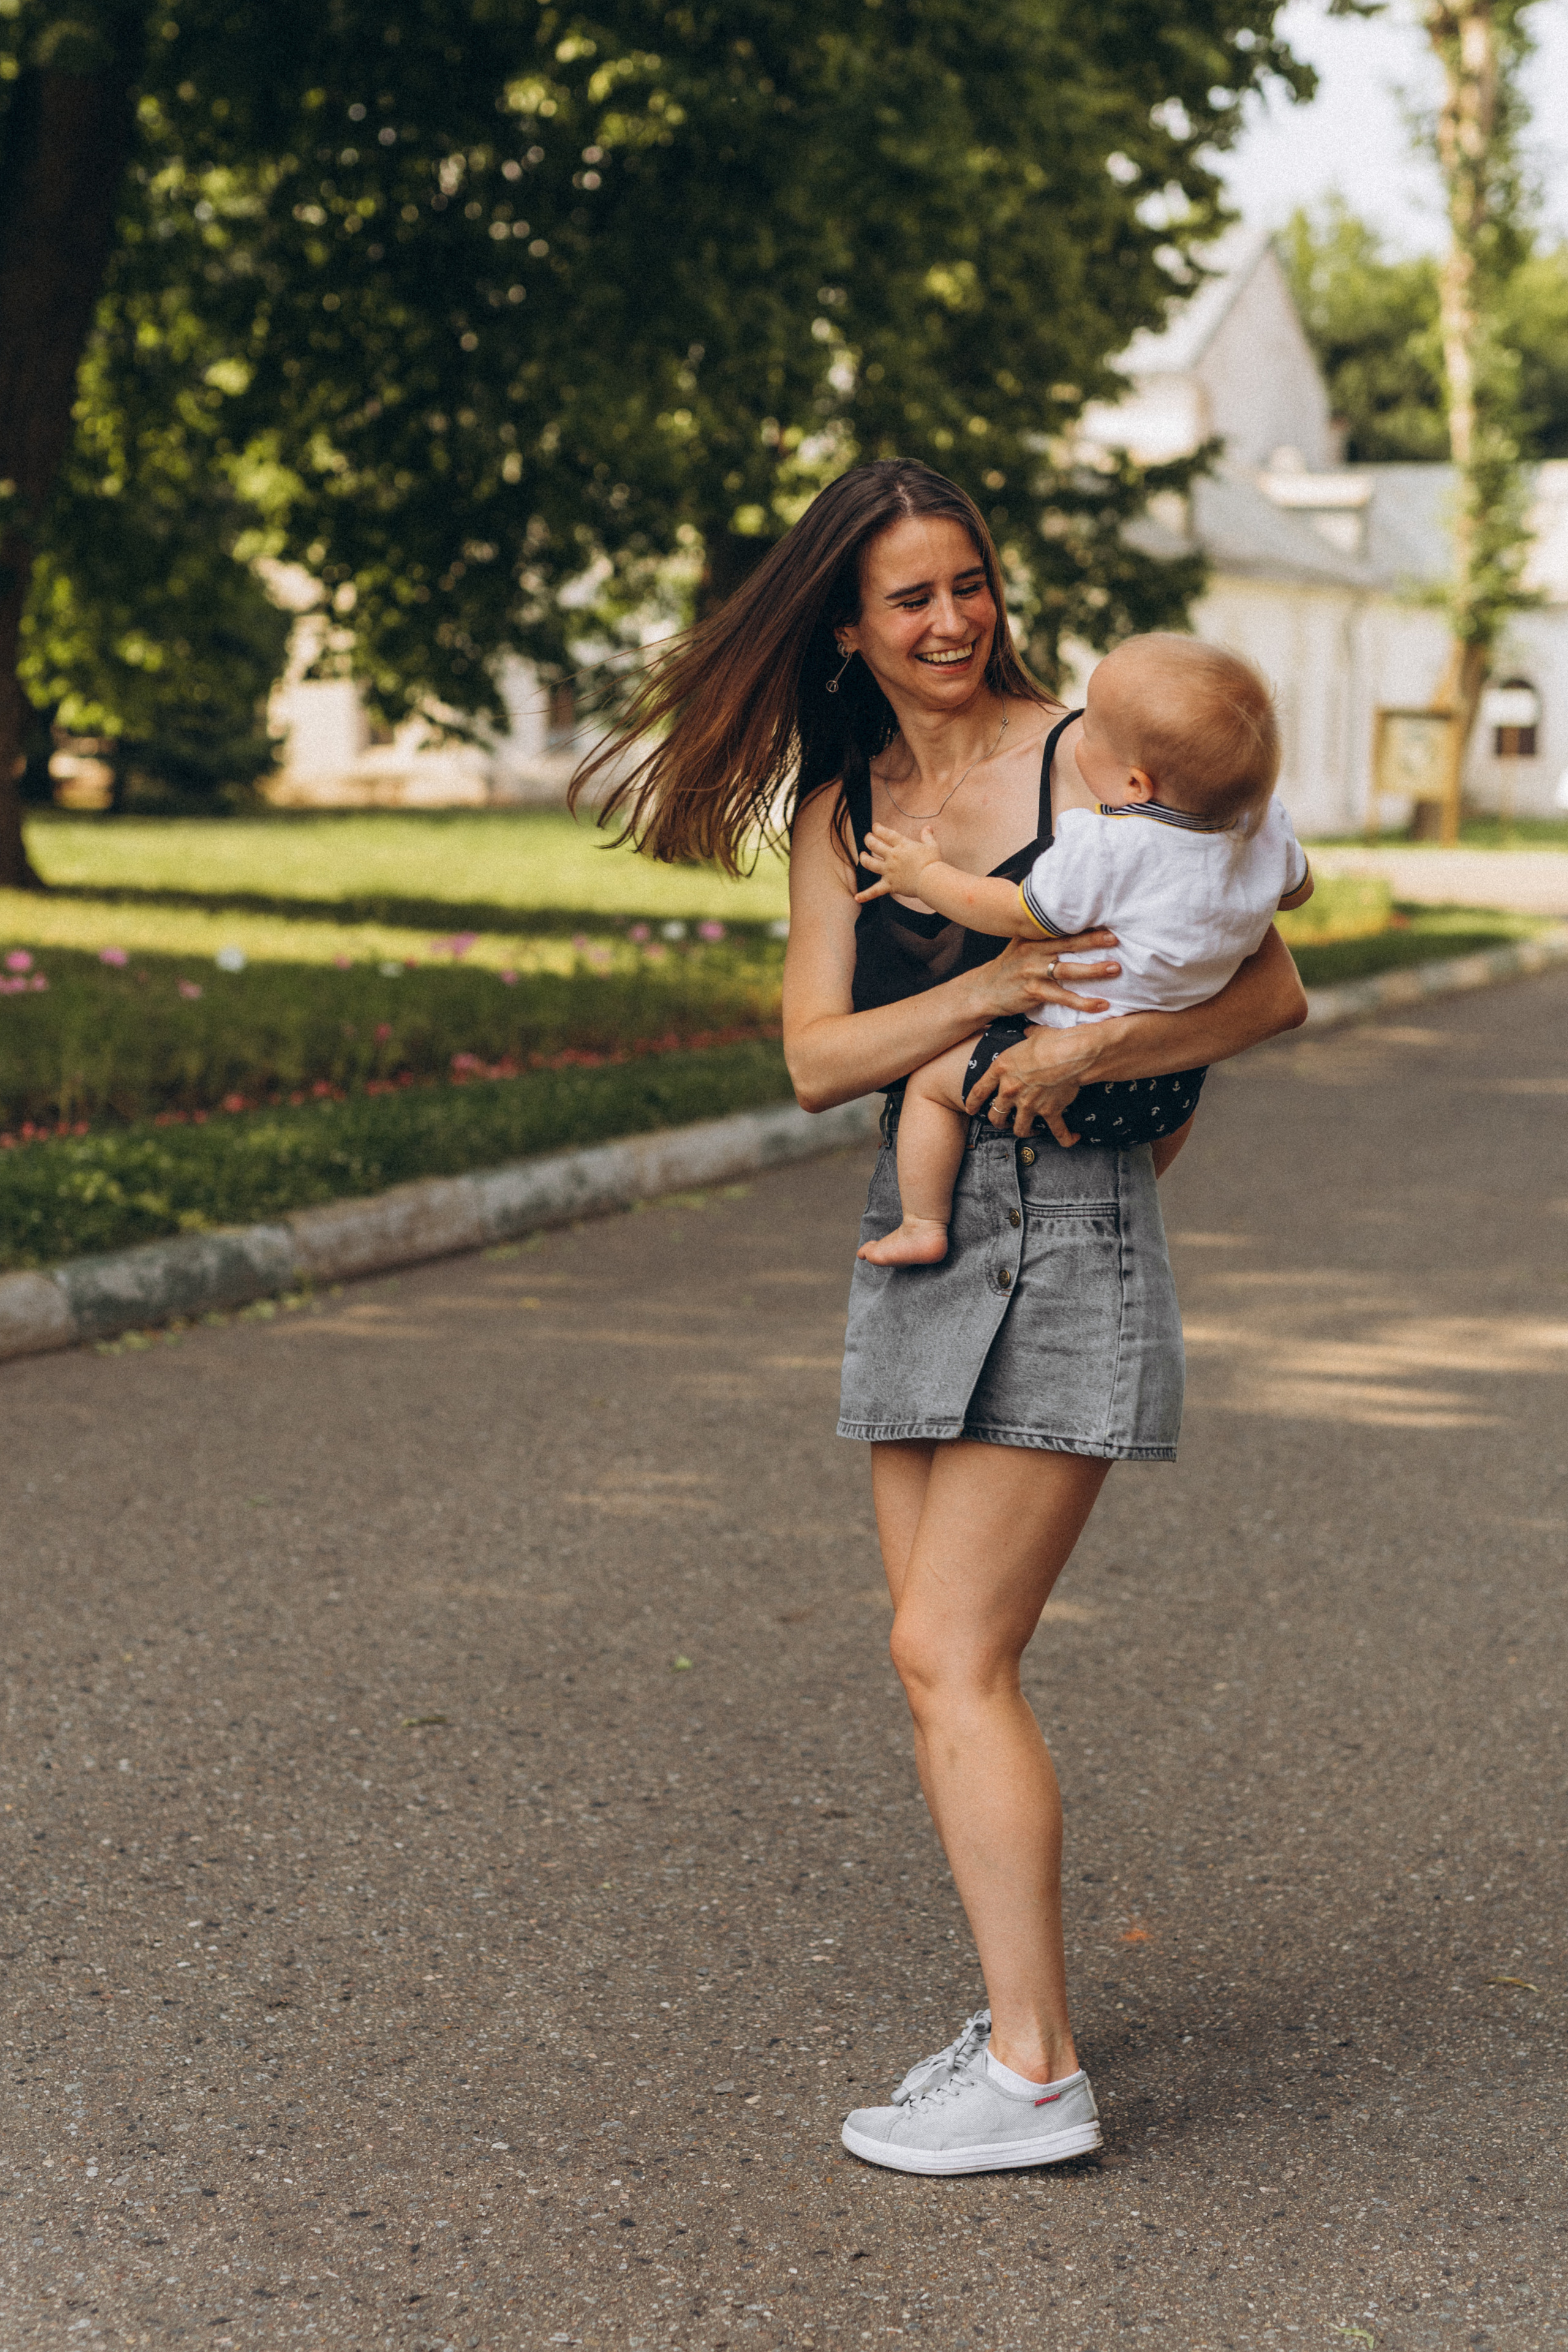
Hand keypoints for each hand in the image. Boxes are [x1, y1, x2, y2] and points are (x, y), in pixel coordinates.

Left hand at [854, 821, 943, 903]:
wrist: (931, 880)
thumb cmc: (933, 863)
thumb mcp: (932, 846)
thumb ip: (927, 836)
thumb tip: (928, 828)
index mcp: (902, 845)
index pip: (886, 833)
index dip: (878, 828)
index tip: (875, 827)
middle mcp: (892, 856)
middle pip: (874, 845)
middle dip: (868, 839)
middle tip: (868, 838)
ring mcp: (889, 871)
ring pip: (869, 863)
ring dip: (863, 858)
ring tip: (862, 855)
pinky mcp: (890, 885)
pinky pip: (874, 891)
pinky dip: (865, 895)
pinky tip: (857, 897)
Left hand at [963, 1022, 1099, 1145]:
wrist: (1070, 1053)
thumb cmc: (1050, 1040)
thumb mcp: (1032, 1034)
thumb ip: (1026, 1036)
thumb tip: (1029, 1030)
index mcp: (1001, 1070)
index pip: (978, 1091)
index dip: (972, 1103)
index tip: (970, 1110)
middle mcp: (1010, 1091)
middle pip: (996, 1116)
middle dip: (998, 1121)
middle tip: (1003, 1121)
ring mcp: (1029, 1104)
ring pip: (1019, 1129)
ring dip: (1023, 1131)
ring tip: (1029, 1130)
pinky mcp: (1050, 1112)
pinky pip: (1057, 1131)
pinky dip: (1066, 1137)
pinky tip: (1071, 1138)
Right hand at [978, 932, 1119, 1021]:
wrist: (984, 990)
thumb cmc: (1010, 967)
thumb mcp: (1022, 944)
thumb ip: (1043, 934)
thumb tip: (1071, 922)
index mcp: (1033, 937)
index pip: (1062, 927)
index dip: (1084, 923)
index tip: (1107, 918)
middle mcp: (1033, 951)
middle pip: (1068, 943)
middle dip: (1093, 941)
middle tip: (1116, 939)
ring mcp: (1032, 971)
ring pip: (1067, 970)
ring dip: (1093, 970)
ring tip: (1115, 969)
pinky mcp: (1033, 992)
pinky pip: (1063, 997)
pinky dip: (1083, 1002)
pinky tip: (1101, 1004)